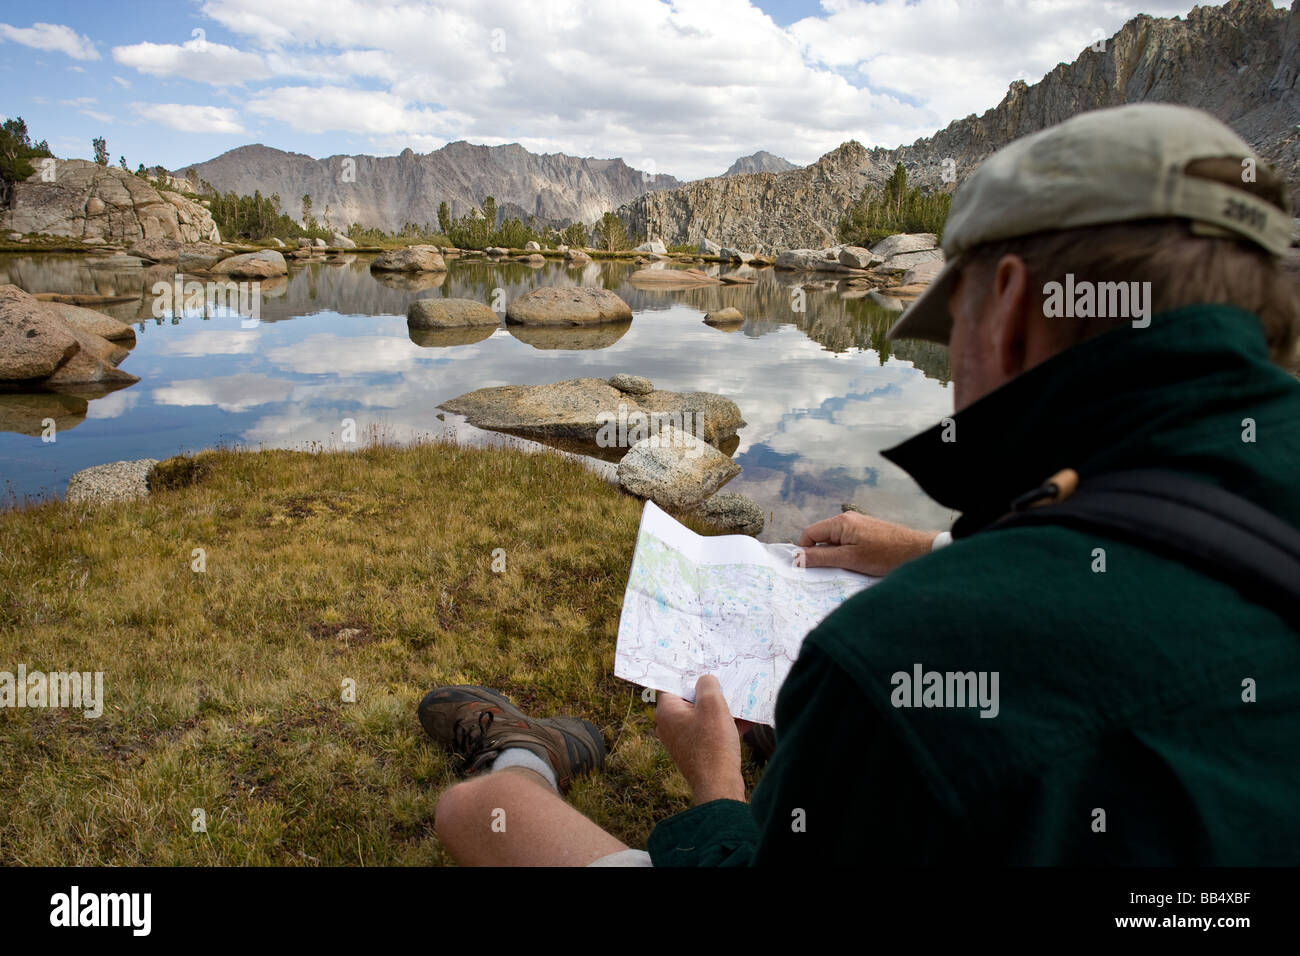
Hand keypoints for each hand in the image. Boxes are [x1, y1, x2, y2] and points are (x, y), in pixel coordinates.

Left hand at [655, 675, 746, 804]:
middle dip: (712, 695)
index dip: (692, 677)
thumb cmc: (713, 743)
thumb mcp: (713, 705)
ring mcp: (682, 741)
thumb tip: (706, 680)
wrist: (719, 786)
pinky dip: (724, 726)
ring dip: (722, 711)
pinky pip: (709, 732)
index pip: (674, 685)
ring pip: (703, 717)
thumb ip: (708, 684)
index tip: (707, 670)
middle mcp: (669, 726)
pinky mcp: (695, 752)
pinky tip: (746, 721)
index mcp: (666, 712)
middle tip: (728, 686)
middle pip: (691, 701)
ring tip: (742, 704)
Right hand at [798, 511, 938, 576]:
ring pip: (835, 542)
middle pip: (821, 537)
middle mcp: (847, 520)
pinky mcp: (867, 533)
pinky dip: (847, 554)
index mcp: (840, 523)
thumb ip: (821, 557)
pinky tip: (859, 565)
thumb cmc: (885, 555)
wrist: (917, 551)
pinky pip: (847, 543)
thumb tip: (797, 557)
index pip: (810, 534)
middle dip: (821, 555)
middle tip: (831, 571)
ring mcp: (858, 525)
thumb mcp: (849, 559)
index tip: (810, 569)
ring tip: (849, 568)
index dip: (806, 551)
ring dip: (836, 556)